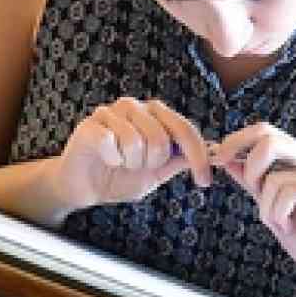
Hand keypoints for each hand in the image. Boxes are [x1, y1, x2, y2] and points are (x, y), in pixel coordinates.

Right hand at [44, 97, 212, 213]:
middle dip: (153, 163)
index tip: (204, 181)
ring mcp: (111, 113)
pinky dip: (112, 160)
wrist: (83, 189)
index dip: (198, 155)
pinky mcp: (89, 125)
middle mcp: (135, 107)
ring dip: (131, 164)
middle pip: (162, 137)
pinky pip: (111, 143)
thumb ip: (179, 160)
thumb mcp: (156, 173)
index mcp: (155, 115)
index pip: (185, 128)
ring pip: (136, 142)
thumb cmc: (119, 178)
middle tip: (139, 168)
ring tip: (121, 164)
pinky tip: (106, 160)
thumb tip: (212, 153)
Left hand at [212, 123, 295, 296]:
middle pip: (269, 140)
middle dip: (250, 170)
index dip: (236, 141)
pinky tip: (289, 227)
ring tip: (281, 223)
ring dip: (266, 207)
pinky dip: (279, 214)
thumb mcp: (272, 208)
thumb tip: (226, 158)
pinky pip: (288, 192)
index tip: (217, 160)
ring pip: (275, 175)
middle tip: (255, 195)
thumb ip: (254, 182)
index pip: (266, 132)